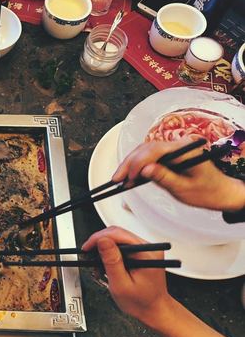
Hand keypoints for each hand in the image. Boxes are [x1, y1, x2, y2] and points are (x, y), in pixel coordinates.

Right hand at [81, 226, 173, 327]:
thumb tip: (102, 241)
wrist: (153, 310)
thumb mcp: (121, 284)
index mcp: (147, 254)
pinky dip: (109, 254)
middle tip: (88, 255)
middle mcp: (148, 248)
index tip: (86, 248)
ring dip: (103, 250)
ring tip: (97, 266)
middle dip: (99, 244)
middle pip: (117, 234)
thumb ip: (112, 261)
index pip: (118, 235)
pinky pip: (121, 246)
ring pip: (117, 239)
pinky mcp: (140, 253)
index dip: (98, 239)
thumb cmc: (141, 302)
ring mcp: (145, 249)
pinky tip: (106, 266)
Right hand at [113, 140, 244, 211]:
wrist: (219, 192)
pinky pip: (149, 156)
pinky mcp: (169, 154)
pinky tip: (129, 177)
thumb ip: (164, 177)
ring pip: (144, 151)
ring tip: (119, 179)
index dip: (138, 163)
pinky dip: (137, 166)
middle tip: (116, 179)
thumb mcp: (184, 188)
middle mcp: (179, 144)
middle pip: (146, 148)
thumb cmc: (206, 191)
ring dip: (130, 164)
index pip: (155, 150)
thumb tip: (145, 170)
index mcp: (186, 149)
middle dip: (129, 163)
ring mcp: (173, 148)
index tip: (129, 178)